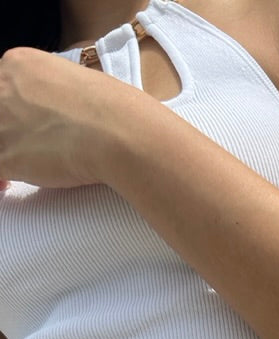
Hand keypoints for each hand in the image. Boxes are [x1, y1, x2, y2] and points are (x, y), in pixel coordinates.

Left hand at [0, 46, 134, 188]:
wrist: (118, 133)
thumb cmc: (114, 110)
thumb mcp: (76, 82)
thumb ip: (54, 94)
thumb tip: (56, 111)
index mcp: (20, 63)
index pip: (1, 89)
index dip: (9, 112)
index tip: (21, 127)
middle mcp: (3, 87)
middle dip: (5, 133)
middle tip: (23, 149)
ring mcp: (2, 122)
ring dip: (5, 155)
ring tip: (15, 172)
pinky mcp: (7, 156)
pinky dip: (0, 181)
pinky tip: (8, 186)